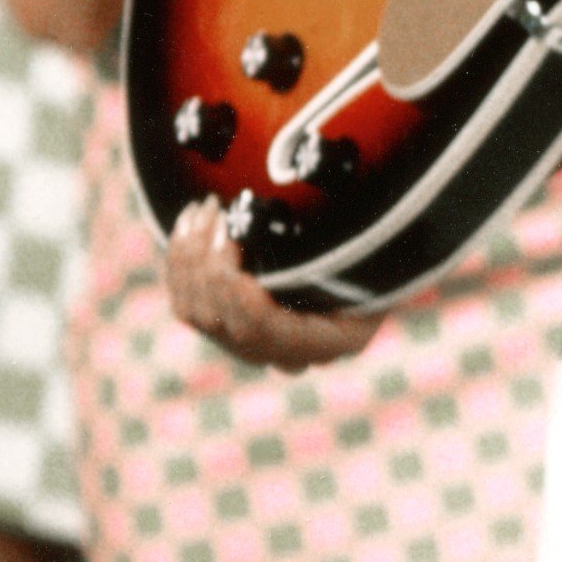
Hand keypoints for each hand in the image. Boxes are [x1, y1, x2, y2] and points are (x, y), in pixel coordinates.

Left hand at [166, 199, 383, 369]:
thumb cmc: (380, 228)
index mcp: (338, 337)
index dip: (243, 300)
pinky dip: (180, 263)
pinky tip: (189, 222)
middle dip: (210, 264)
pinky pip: (188, 304)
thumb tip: (335, 210)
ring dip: (191, 258)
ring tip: (203, 208)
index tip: (232, 249)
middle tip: (217, 209)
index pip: (271, 335)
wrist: (375, 234)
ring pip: (200, 315)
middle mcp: (293, 353)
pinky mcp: (226, 321)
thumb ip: (353, 233)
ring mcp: (254, 342)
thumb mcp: (378, 232)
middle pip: (228, 326)